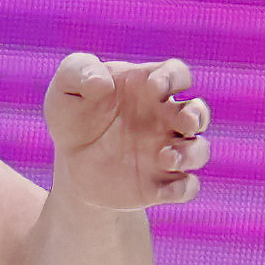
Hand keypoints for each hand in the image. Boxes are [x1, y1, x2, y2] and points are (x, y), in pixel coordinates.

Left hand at [44, 54, 208, 210]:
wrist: (71, 163)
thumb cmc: (74, 116)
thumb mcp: (65, 88)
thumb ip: (79, 72)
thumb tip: (103, 82)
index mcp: (147, 88)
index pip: (177, 74)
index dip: (173, 77)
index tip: (153, 87)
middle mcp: (164, 119)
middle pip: (199, 113)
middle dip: (198, 115)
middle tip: (184, 122)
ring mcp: (166, 151)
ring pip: (199, 150)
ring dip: (192, 153)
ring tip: (165, 157)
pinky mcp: (160, 182)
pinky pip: (186, 187)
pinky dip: (182, 189)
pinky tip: (160, 192)